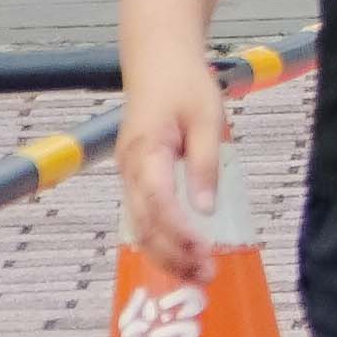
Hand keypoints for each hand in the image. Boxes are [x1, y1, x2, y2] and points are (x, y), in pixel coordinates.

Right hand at [115, 47, 227, 280]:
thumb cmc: (185, 86)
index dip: (179, 230)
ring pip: (139, 226)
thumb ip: (205, 163)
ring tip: (198, 274)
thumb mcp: (207, 118)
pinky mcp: (136, 179)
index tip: (204, 249)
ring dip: (166, 253)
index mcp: (145, 151)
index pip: (158, 201)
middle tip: (207, 274)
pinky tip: (182, 256)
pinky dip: (160, 240)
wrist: (157, 62)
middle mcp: (130, 169)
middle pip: (144, 224)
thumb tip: (205, 209)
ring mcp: (129, 176)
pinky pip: (143, 217)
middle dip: (173, 254)